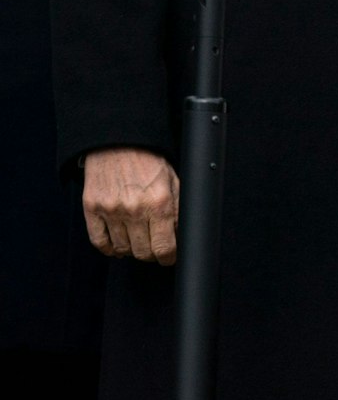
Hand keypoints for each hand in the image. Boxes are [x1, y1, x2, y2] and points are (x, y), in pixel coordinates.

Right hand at [82, 147, 179, 264]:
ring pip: (122, 249)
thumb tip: (183, 233)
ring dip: (132, 250)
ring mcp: (111, 211)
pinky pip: (99, 242)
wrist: (118, 141)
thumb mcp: (173, 180)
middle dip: (152, 254)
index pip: (165, 247)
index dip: (169, 257)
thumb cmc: (149, 159)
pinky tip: (118, 244)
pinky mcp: (92, 209)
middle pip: (143, 252)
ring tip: (138, 241)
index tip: (170, 257)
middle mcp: (134, 209)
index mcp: (159, 202)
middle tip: (155, 248)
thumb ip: (179, 207)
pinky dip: (109, 248)